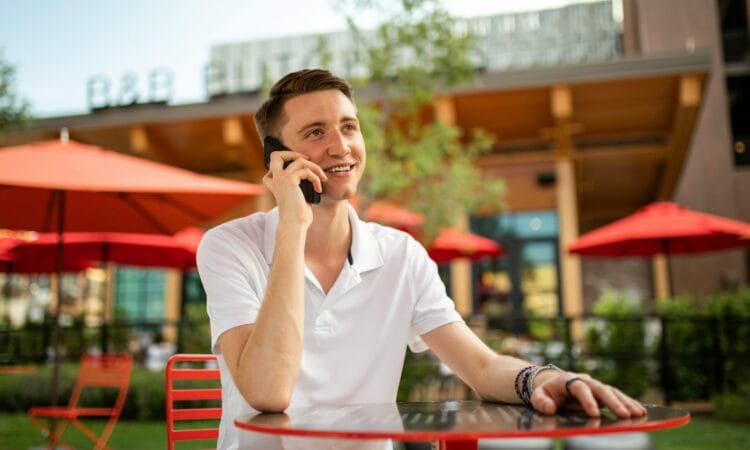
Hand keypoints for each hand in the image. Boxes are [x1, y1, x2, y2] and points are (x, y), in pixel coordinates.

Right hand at [263, 150, 326, 222]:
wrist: (294, 225)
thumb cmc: (298, 214)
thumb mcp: (298, 195)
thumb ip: (300, 183)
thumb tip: (311, 173)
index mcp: (275, 184)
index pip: (273, 165)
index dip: (286, 163)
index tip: (302, 172)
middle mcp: (275, 179)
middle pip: (276, 155)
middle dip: (293, 153)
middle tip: (307, 161)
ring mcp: (281, 178)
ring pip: (299, 159)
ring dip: (314, 167)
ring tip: (322, 178)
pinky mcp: (289, 180)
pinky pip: (306, 171)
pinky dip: (316, 178)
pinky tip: (319, 188)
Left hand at [530, 372, 646, 417]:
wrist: (553, 383)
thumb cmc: (546, 392)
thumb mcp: (538, 396)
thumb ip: (541, 402)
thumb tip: (550, 408)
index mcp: (569, 380)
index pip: (580, 388)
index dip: (587, 401)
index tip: (594, 414)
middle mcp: (585, 380)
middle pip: (601, 389)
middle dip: (614, 402)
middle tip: (625, 415)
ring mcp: (595, 386)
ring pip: (613, 392)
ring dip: (626, 402)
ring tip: (638, 413)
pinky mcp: (602, 393)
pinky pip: (617, 396)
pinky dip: (629, 403)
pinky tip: (640, 411)